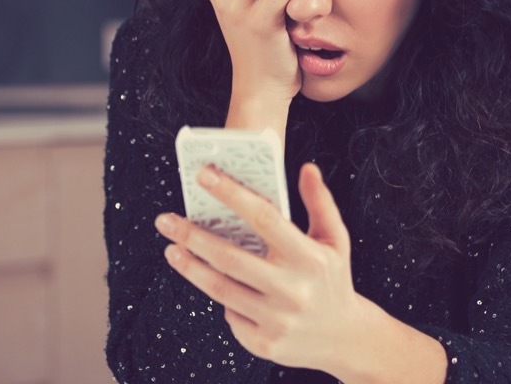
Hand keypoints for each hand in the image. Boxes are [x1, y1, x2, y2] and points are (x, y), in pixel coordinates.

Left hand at [155, 162, 360, 372]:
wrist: (344, 337)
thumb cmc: (333, 278)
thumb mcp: (335, 239)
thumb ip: (320, 202)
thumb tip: (307, 168)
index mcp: (309, 258)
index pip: (264, 218)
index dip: (232, 194)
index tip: (204, 176)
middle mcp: (292, 290)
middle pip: (229, 258)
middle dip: (192, 236)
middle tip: (166, 220)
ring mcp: (276, 319)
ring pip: (220, 289)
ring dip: (190, 267)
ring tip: (172, 249)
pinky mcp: (263, 343)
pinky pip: (230, 314)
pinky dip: (219, 296)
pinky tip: (211, 283)